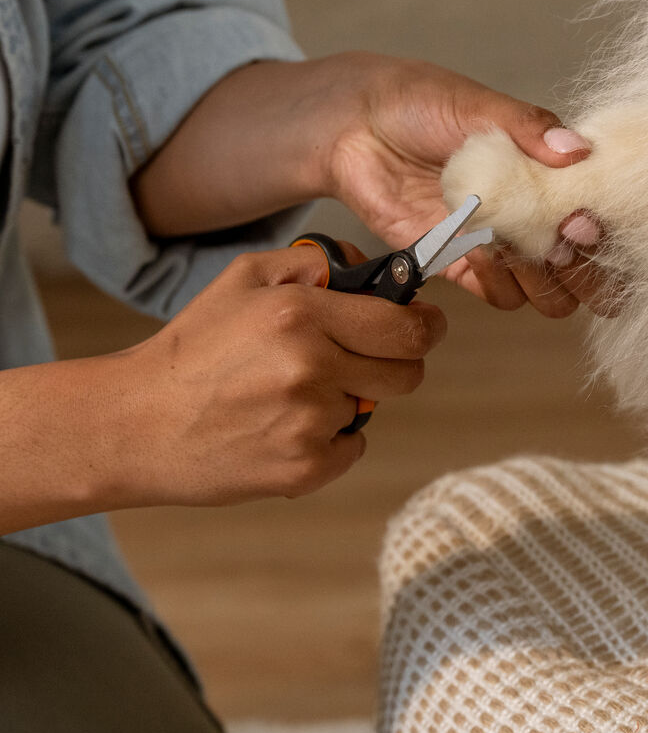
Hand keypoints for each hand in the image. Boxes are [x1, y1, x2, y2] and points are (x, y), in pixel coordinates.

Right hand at [99, 242, 444, 508]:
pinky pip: (351, 446)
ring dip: (349, 397)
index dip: (425, 325)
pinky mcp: (304, 468)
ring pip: (372, 406)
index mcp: (302, 314)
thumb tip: (370, 269)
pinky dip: (330, 439)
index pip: (405, 325)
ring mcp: (310, 422)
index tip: (425, 323)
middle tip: (361, 358)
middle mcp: (312, 367)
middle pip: (407, 371)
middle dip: (396, 362)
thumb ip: (313, 263)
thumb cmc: (194, 348)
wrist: (137, 424)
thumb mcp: (245, 278)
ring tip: (292, 393)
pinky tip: (283, 426)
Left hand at [321, 54, 616, 315]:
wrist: (355, 126)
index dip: (605, 229)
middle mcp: (533, 213)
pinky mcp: (462, 265)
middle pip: (584, 268)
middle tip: (560, 244)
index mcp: (550, 172)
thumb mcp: (480, 107)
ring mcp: (499, 243)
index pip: (599, 212)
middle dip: (585, 271)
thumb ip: (530, 128)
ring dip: (540, 279)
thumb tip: (578, 149)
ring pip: (546, 292)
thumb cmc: (421, 103)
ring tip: (511, 244)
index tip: (584, 221)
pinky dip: (497, 281)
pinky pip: (500, 294)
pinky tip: (477, 250)